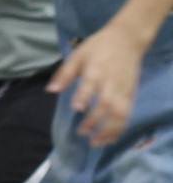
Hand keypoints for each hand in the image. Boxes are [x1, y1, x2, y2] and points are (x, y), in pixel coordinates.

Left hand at [58, 22, 149, 147]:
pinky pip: (128, 114)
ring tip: (97, 143)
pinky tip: (110, 138)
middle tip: (81, 133)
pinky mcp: (132, 94)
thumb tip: (51, 90)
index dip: (84, 96)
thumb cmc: (97, 47)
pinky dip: (120, 128)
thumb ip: (65, 73)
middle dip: (95, 120)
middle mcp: (111, 82)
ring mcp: (124, 89)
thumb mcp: (78, 55)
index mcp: (96, 69)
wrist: (127, 40)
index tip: (76, 108)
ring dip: (109, 130)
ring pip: (120, 113)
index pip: (91, 85)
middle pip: (106, 104)